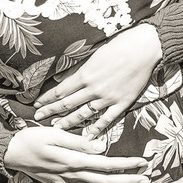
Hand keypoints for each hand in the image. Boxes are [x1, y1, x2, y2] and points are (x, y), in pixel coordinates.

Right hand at [3, 127, 149, 182]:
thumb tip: (102, 147)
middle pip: (105, 182)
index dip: (126, 165)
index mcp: (73, 160)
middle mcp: (71, 175)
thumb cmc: (32, 138)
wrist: (10, 152)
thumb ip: (79, 142)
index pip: (106, 164)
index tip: (143, 163)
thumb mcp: (55, 133)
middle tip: (146, 182)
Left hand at [32, 23, 161, 134]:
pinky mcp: (122, 103)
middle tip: (37, 118)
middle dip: (50, 111)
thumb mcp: (95, 53)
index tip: (37, 104)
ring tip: (56, 128)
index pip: (60, 90)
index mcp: (86, 74)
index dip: (47, 99)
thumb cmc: (120, 45)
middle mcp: (93, 88)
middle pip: (67, 104)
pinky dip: (96, 129)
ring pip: (83, 114)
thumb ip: (80, 69)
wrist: (145, 48)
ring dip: (68, 122)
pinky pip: (106, 120)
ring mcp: (107, 98)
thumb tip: (63, 79)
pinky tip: (87, 137)